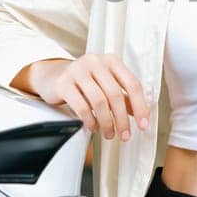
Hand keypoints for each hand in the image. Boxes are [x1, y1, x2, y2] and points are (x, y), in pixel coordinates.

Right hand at [30, 54, 151, 140]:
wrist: (52, 75)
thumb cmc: (84, 81)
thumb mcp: (106, 84)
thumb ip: (124, 97)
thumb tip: (141, 115)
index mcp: (111, 61)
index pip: (132, 84)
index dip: (140, 106)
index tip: (143, 124)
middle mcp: (95, 62)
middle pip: (115, 95)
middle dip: (122, 119)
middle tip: (125, 135)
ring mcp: (78, 71)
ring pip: (99, 101)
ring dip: (107, 123)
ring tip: (109, 134)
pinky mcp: (63, 83)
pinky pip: (81, 106)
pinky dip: (90, 121)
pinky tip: (93, 127)